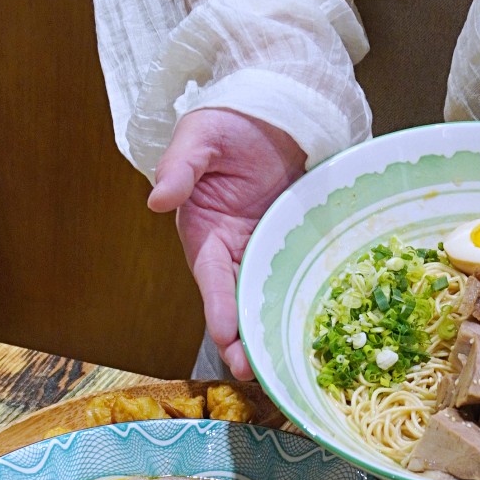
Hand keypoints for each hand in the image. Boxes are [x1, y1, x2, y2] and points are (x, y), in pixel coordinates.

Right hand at [148, 108, 305, 380]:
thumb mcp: (199, 136)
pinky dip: (305, 305)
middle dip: (246, 340)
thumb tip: (159, 199)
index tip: (227, 337)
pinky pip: (298, 279)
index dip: (219, 308)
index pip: (210, 277)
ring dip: (275, 333)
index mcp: (204, 232)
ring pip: (269, 300)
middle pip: (239, 303)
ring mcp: (266, 251)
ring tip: (286, 370)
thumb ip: (181, 167)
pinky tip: (320, 330)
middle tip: (258, 373)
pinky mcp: (295, 245)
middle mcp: (233, 250)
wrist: (276, 106)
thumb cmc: (229, 120)